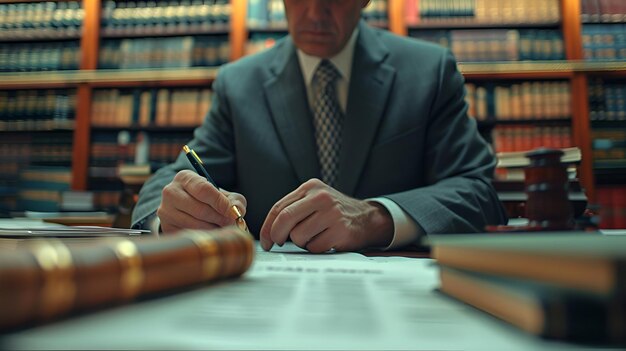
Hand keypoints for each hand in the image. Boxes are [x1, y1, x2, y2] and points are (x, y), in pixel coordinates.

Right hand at [156, 170, 246, 233]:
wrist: (187, 208)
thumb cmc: (208, 200)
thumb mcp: (223, 195)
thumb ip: (234, 201)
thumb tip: (236, 212)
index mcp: (185, 177)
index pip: (204, 190)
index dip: (221, 203)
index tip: (233, 213)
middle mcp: (170, 192)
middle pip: (200, 210)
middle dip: (220, 218)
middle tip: (231, 223)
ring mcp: (165, 211)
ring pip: (195, 225)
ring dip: (214, 229)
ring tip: (222, 228)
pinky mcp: (166, 227)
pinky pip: (189, 235)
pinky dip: (204, 237)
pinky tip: (210, 233)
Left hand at [260, 178, 393, 252]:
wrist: (368, 218)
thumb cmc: (335, 213)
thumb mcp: (316, 201)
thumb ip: (294, 209)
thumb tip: (269, 231)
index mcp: (311, 188)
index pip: (279, 207)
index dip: (267, 227)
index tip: (266, 240)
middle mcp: (321, 197)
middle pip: (285, 219)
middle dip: (277, 235)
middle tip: (278, 243)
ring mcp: (332, 213)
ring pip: (298, 236)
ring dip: (301, 243)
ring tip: (314, 237)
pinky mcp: (340, 230)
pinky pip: (314, 247)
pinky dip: (315, 248)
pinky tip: (326, 241)